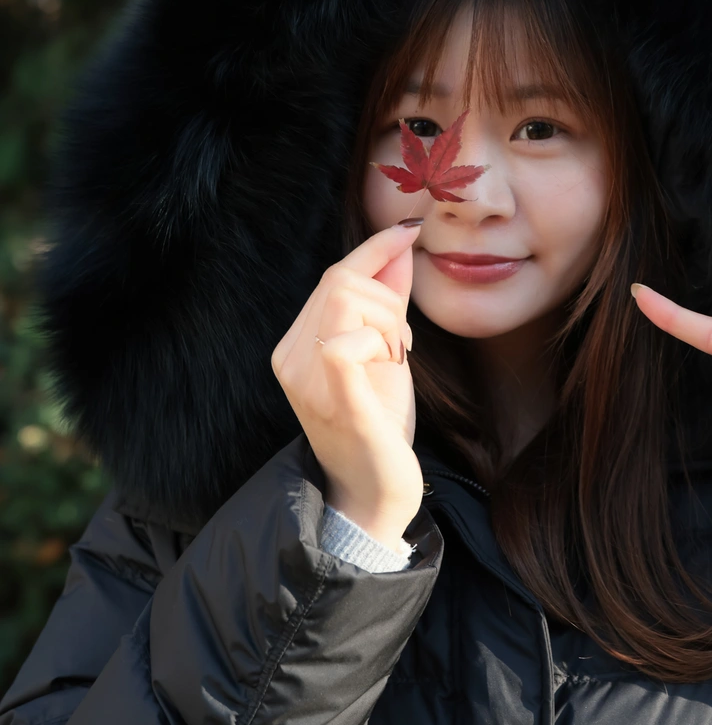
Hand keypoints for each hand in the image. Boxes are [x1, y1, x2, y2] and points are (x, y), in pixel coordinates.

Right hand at [271, 221, 423, 551]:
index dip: (373, 248)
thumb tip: (401, 244)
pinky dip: (381, 344)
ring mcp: (306, 380)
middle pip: (341, 280)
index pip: (333, 275)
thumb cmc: (379, 424)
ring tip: (396, 360)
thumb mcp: (386, 351)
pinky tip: (392, 366)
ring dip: (390, 321)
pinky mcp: (334, 399)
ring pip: (347, 299)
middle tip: (404, 342)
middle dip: (388, 298)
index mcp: (295, 345)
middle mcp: (290, 358)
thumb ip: (389, 299)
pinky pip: (349, 342)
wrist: (373, 495)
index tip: (408, 229)